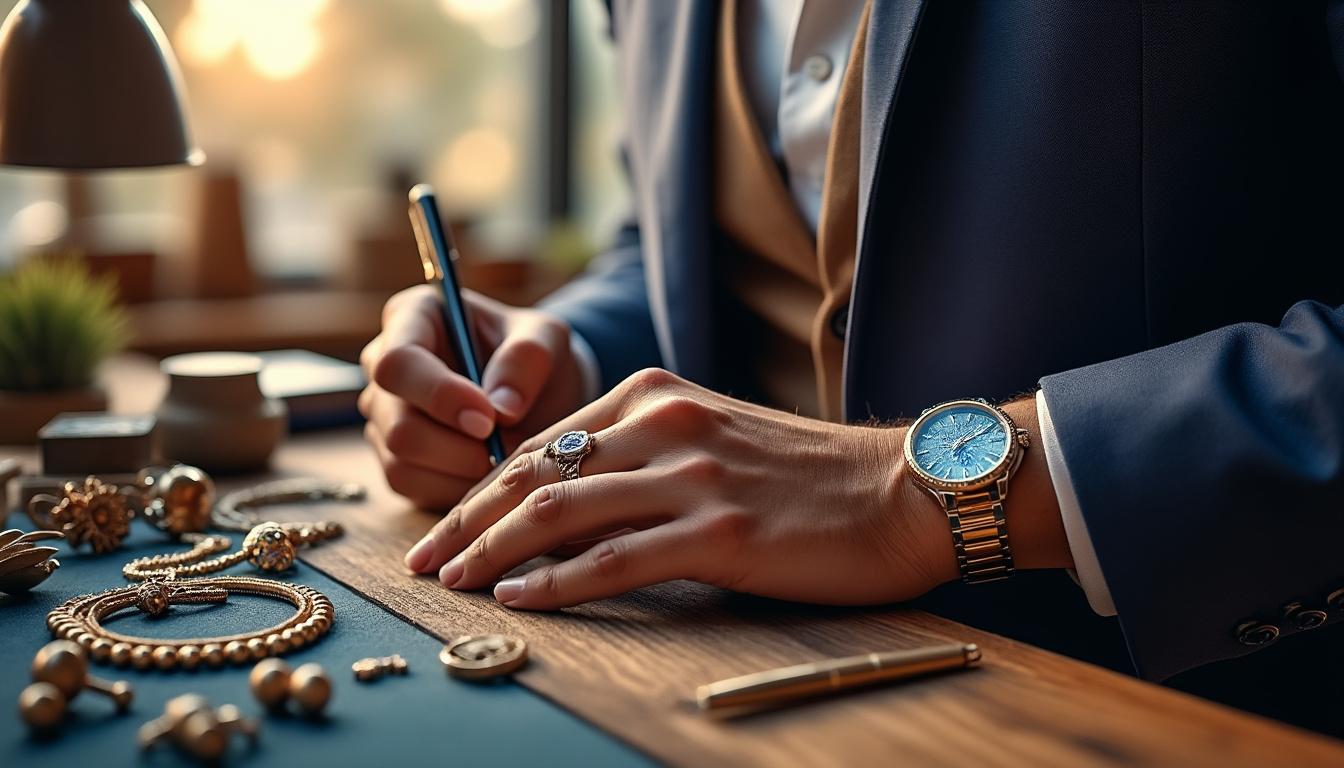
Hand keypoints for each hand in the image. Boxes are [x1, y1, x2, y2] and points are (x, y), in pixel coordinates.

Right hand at [359, 285, 585, 509]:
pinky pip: (409, 487)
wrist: (539, 391)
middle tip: (506, 447)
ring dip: (461, 470)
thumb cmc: (535, 356)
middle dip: (458, 446)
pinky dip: (454, 489)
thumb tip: (502, 407)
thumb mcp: (547, 339)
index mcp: (412, 317)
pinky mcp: (393, 456)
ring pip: (401, 461)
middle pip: (398, 423)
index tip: (489, 418)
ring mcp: (383, 414)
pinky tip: (486, 472)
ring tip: (502, 456)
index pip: (399, 362)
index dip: (440, 396)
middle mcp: (383, 365)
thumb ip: (529, 358)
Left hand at [403, 368, 966, 608]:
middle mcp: (662, 424)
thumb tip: (571, 496)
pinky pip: (612, 560)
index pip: (543, 441)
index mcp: (655, 395)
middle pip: (533, 473)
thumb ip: (644, 452)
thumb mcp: (714, 437)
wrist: (903, 489)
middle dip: (466, 519)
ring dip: (491, 551)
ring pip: (559, 513)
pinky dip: (554, 583)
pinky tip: (517, 598)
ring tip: (451, 582)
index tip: (445, 525)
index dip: (482, 487)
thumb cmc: (810, 475)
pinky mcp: (718, 531)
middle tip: (423, 559)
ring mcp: (690, 475)